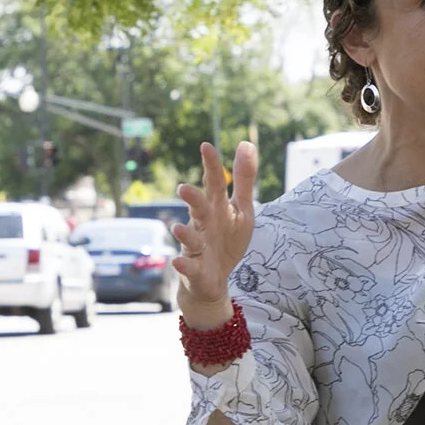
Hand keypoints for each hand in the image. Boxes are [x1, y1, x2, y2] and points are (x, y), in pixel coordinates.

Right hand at [173, 141, 257, 322]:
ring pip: (189, 238)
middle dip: (192, 200)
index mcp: (216, 208)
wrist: (213, 280)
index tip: (206, 146)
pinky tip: (178, 261)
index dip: (211, 166)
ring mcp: (196, 247)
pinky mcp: (194, 269)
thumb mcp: (241, 210)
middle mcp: (203, 224)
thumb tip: (247, 143)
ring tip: (178, 229)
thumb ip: (244, 180)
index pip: (214, 184)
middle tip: (184, 189)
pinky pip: (188, 267)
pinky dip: (183, 265)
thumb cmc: (226, 240)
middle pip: (198, 209)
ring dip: (184, 233)